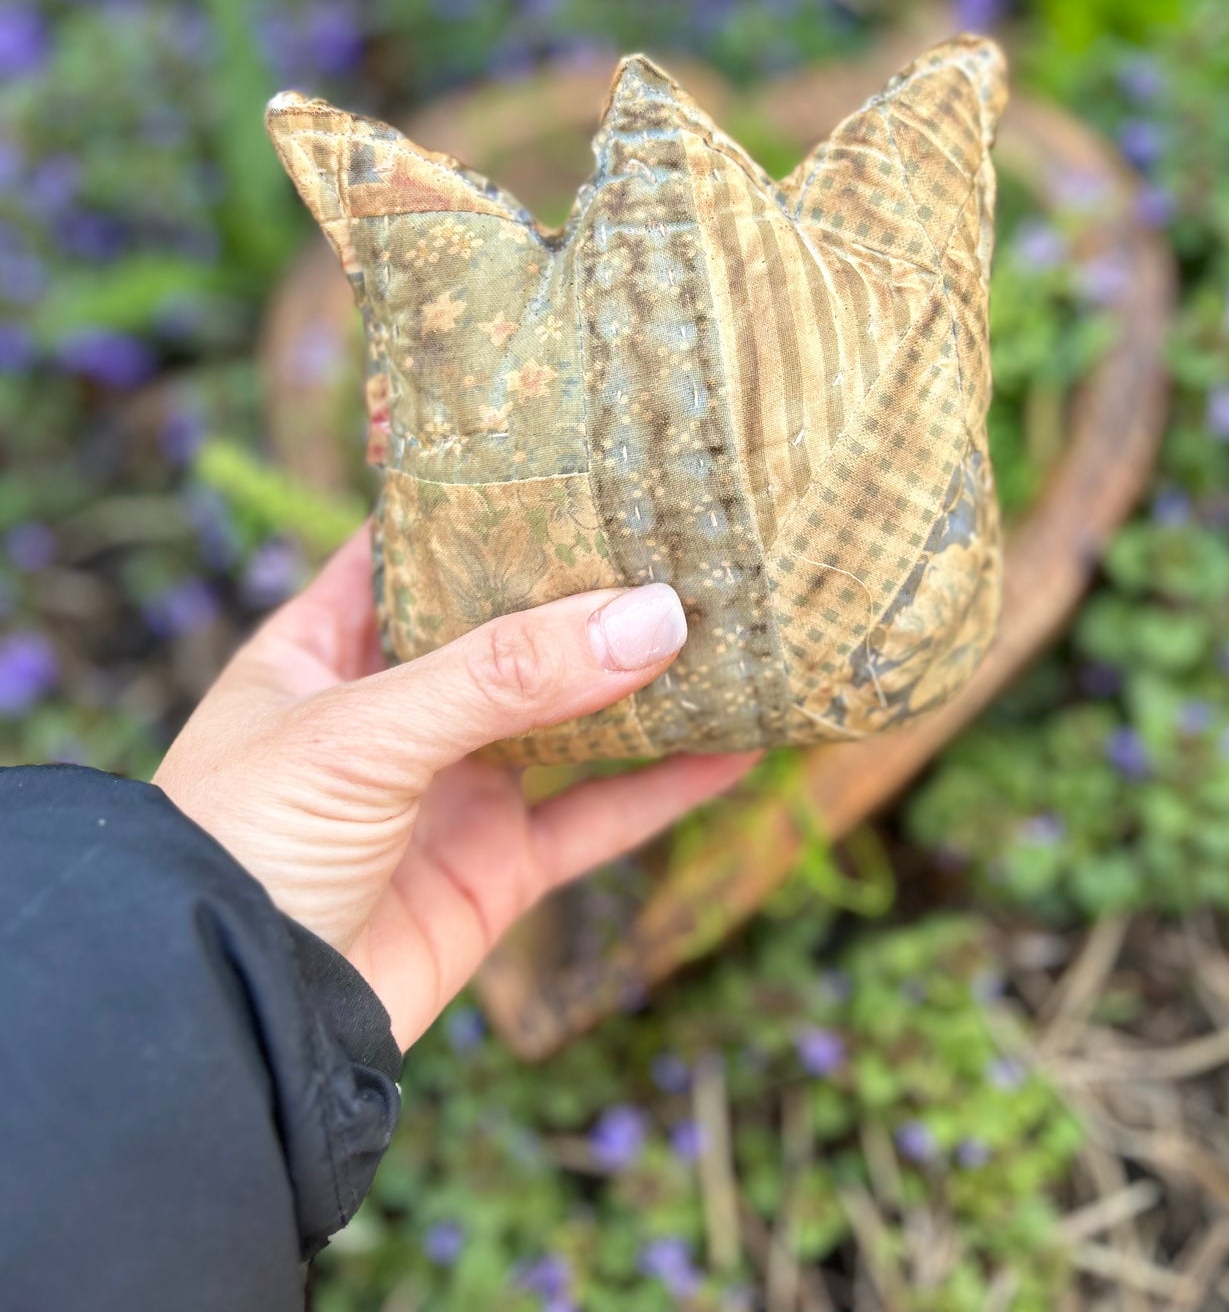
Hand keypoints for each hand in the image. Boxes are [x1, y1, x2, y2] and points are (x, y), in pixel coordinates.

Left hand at [154, 526, 754, 1050]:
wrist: (231, 1028)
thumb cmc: (247, 847)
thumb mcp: (363, 730)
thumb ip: (504, 674)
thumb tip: (655, 616)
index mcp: (324, 647)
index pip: (412, 547)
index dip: (485, 503)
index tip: (577, 455)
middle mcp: (392, 709)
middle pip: (508, 628)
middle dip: (587, 587)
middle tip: (683, 528)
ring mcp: (448, 789)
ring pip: (568, 719)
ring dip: (644, 681)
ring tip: (733, 621)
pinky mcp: (495, 870)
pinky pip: (598, 817)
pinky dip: (670, 787)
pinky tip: (741, 748)